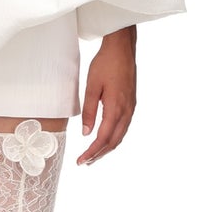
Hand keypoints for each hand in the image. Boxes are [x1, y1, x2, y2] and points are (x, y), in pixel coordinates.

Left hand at [77, 31, 135, 166]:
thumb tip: (86, 133)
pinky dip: (113, 138)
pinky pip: (123, 127)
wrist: (122, 48)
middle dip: (99, 154)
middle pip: (113, 141)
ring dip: (107, 148)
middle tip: (84, 163)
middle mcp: (127, 111)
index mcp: (116, 108)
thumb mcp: (91, 86)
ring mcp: (131, 108)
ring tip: (93, 155)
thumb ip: (90, 111)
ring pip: (120, 136)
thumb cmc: (105, 64)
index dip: (92, 152)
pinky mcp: (131, 103)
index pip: (103, 138)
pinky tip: (105, 139)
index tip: (81, 161)